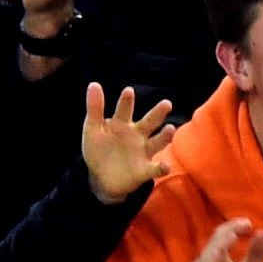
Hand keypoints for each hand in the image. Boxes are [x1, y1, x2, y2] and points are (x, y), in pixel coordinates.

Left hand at [79, 83, 179, 201]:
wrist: (101, 178)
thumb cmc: (99, 150)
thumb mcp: (92, 130)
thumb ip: (94, 108)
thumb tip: (94, 83)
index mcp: (122, 124)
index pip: (125, 110)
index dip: (126, 101)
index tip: (128, 91)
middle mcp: (137, 136)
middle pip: (149, 122)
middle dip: (158, 113)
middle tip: (166, 104)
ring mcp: (143, 152)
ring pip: (157, 142)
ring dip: (164, 136)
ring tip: (170, 128)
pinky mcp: (145, 170)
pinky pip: (156, 168)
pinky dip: (162, 167)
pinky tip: (165, 166)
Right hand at [186, 218, 262, 261]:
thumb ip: (256, 255)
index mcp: (216, 259)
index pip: (222, 236)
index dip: (234, 227)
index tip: (249, 222)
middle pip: (214, 244)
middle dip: (227, 232)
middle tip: (245, 224)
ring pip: (206, 261)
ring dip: (218, 246)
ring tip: (231, 236)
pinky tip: (219, 260)